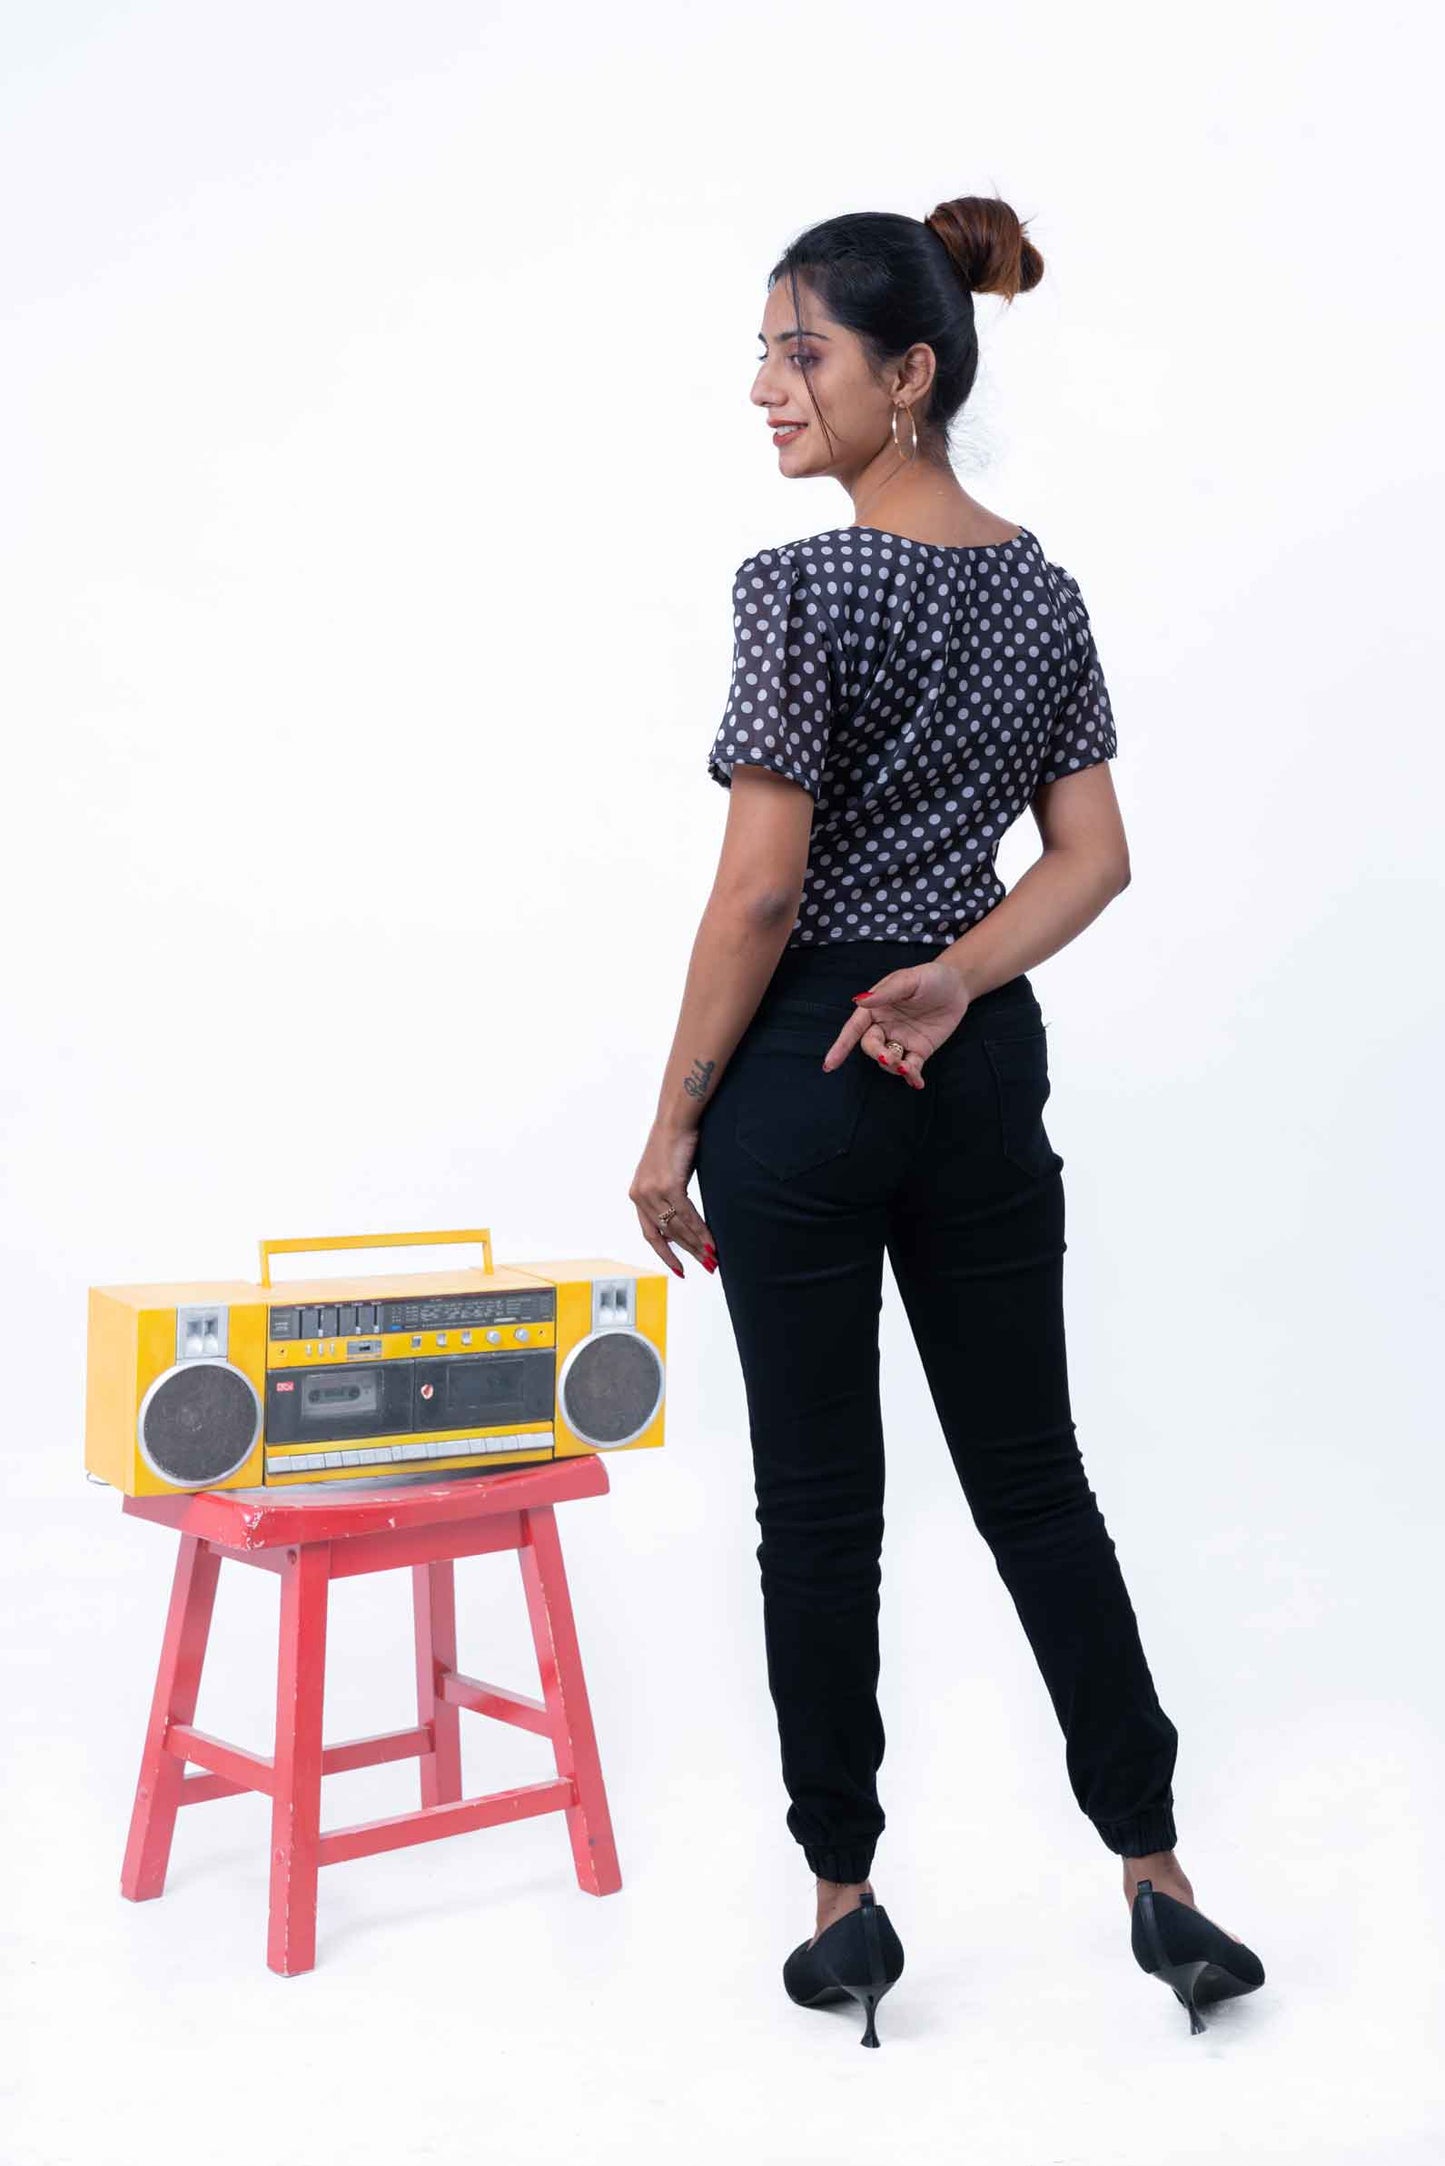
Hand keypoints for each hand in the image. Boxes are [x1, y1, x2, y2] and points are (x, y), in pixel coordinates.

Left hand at [629, 1123, 716, 1278]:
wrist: (676, 1119)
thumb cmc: (676, 1143)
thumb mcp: (666, 1174)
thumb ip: (669, 1197)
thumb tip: (682, 1218)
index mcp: (637, 1194)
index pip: (650, 1233)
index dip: (666, 1253)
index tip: (679, 1269)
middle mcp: (640, 1195)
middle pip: (667, 1234)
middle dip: (689, 1252)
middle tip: (708, 1266)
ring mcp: (653, 1191)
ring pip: (678, 1228)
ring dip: (697, 1245)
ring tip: (713, 1258)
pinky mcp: (669, 1185)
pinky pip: (687, 1215)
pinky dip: (701, 1231)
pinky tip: (711, 1242)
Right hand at [822, 959, 972, 1088]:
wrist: (958, 986)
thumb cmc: (930, 978)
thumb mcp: (909, 980)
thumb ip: (886, 993)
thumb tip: (859, 1001)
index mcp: (875, 1008)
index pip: (853, 1029)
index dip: (841, 1046)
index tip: (830, 1064)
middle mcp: (884, 1026)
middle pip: (871, 1047)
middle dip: (877, 1054)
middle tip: (890, 1057)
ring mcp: (901, 1040)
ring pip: (888, 1060)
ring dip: (894, 1067)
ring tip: (908, 1068)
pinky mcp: (919, 1051)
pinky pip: (911, 1068)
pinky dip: (912, 1077)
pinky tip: (917, 1082)